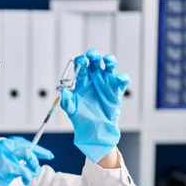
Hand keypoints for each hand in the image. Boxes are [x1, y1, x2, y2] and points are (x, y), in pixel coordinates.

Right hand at [0, 137, 53, 185]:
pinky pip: (23, 169)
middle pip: (25, 146)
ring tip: (32, 175)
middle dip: (39, 152)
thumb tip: (23, 164)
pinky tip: (26, 180)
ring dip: (33, 165)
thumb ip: (7, 164)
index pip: (19, 143)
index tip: (44, 152)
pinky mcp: (4, 167)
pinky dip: (27, 174)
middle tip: (49, 156)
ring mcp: (2, 157)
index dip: (33, 147)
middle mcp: (0, 149)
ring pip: (26, 155)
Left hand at [60, 49, 130, 163]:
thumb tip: (63, 91)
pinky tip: (119, 79)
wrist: (95, 131)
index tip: (80, 62)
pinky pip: (122, 79)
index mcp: (82, 81)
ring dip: (109, 60)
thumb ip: (67, 100)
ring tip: (107, 61)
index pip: (80, 65)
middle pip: (94, 61)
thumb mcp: (71, 110)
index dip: (80, 61)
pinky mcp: (116, 89)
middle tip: (92, 56)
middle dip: (93, 55)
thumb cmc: (81, 119)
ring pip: (109, 65)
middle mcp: (94, 79)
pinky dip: (122, 77)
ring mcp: (106, 83)